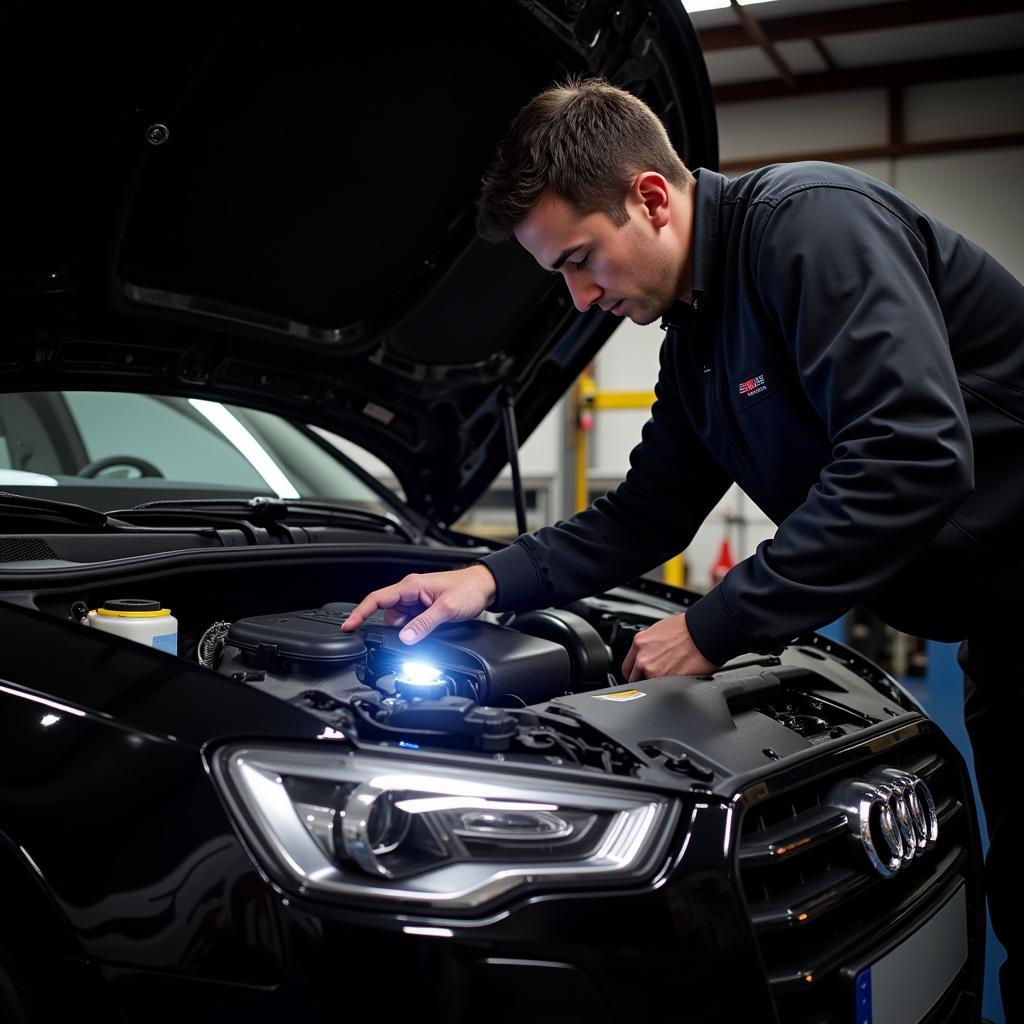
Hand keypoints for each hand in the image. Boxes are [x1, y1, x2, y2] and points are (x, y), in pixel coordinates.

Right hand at [341, 564, 496, 643]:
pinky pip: (411, 622)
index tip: (348, 626)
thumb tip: (405, 638)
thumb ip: (424, 624)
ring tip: (434, 622)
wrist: (485, 587)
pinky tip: (433, 624)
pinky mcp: (423, 608)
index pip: (377, 599)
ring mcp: (416, 600)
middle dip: (399, 626)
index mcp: (411, 586)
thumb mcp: (446, 609)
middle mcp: (410, 591)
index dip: (359, 613)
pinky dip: (417, 627)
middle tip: (421, 626)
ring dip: (411, 627)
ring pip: (400, 621)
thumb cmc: (467, 590)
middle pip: (388, 614)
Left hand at [621, 612, 716, 681]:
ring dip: (655, 684)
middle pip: (634, 679)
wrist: (704, 633)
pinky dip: (667, 688)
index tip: (637, 675)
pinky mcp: (668, 682)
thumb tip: (648, 652)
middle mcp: (643, 658)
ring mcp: (654, 672)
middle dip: (642, 679)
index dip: (633, 672)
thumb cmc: (688, 628)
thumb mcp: (659, 629)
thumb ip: (649, 644)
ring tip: (669, 676)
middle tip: (654, 677)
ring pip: (648, 686)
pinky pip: (662, 690)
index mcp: (640, 643)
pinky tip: (676, 679)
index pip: (627, 666)